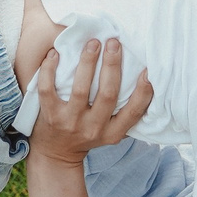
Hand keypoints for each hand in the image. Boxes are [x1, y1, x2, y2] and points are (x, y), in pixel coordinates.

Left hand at [26, 37, 153, 166]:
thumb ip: (125, 113)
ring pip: (81, 89)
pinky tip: (55, 53)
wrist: (56, 154)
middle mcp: (93, 128)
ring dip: (87, 62)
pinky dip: (50, 69)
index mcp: (113, 132)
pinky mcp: (50, 115)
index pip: (133, 112)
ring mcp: (70, 122)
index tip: (148, 70)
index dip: (143, 92)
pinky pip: (48, 89)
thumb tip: (147, 79)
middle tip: (114, 42)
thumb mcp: (110, 131)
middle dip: (112, 65)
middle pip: (108, 94)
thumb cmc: (88, 134)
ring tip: (92, 43)